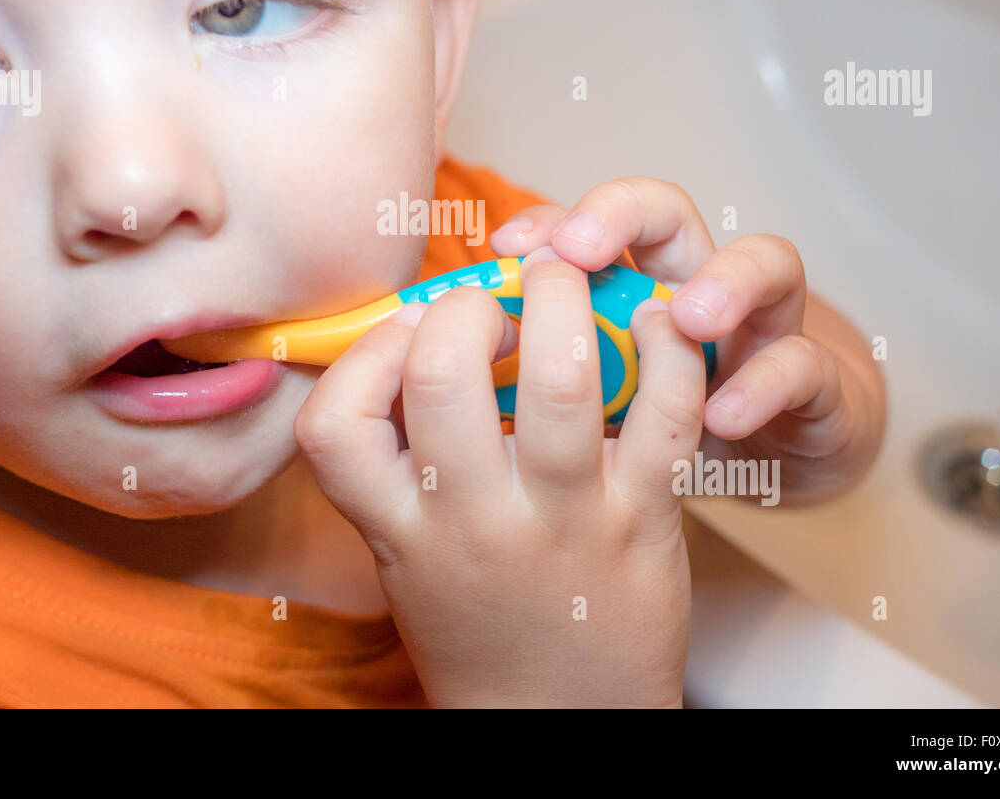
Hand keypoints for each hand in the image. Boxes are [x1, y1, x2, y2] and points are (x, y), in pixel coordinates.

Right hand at [294, 249, 703, 707]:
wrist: (559, 720)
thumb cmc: (478, 621)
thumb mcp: (403, 548)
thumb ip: (396, 457)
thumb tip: (416, 330)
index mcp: (398, 526)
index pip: (334, 423)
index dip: (366, 351)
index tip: (409, 329)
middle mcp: (472, 520)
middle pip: (445, 374)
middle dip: (468, 302)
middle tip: (494, 298)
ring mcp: (563, 519)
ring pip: (563, 378)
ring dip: (564, 299)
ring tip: (567, 279)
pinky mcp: (642, 518)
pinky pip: (662, 412)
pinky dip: (666, 348)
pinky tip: (651, 321)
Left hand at [491, 177, 885, 503]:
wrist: (768, 465)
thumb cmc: (658, 427)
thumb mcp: (589, 400)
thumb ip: (526, 368)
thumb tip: (435, 358)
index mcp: (633, 283)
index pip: (587, 224)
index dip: (546, 221)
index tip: (501, 245)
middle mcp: (696, 284)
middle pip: (667, 211)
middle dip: (619, 217)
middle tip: (576, 253)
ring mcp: (762, 325)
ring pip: (765, 262)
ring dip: (724, 282)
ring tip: (686, 318)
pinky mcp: (816, 383)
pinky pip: (801, 366)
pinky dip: (766, 383)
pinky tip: (725, 414)